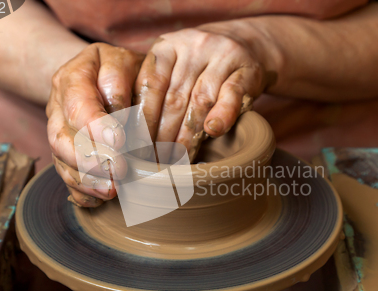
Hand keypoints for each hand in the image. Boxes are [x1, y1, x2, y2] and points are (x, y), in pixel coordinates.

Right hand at [47, 43, 142, 206]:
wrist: (99, 72)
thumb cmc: (121, 69)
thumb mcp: (126, 62)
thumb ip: (122, 83)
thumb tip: (123, 120)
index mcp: (73, 77)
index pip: (78, 103)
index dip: (96, 125)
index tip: (119, 141)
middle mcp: (58, 105)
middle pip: (61, 137)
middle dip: (89, 159)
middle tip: (118, 172)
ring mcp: (57, 129)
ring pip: (60, 159)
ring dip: (85, 179)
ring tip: (110, 191)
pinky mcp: (63, 149)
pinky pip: (64, 173)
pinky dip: (79, 190)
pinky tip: (96, 201)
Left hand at [134, 24, 273, 154]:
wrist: (245, 42)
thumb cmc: (199, 66)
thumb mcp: (173, 67)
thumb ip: (154, 91)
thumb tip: (131, 133)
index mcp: (167, 46)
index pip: (150, 85)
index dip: (143, 118)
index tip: (137, 146)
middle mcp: (193, 46)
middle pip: (174, 97)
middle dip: (162, 134)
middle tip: (155, 161)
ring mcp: (222, 55)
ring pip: (200, 100)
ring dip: (187, 134)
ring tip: (178, 159)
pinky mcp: (247, 70)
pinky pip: (232, 94)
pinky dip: (222, 114)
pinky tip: (212, 132)